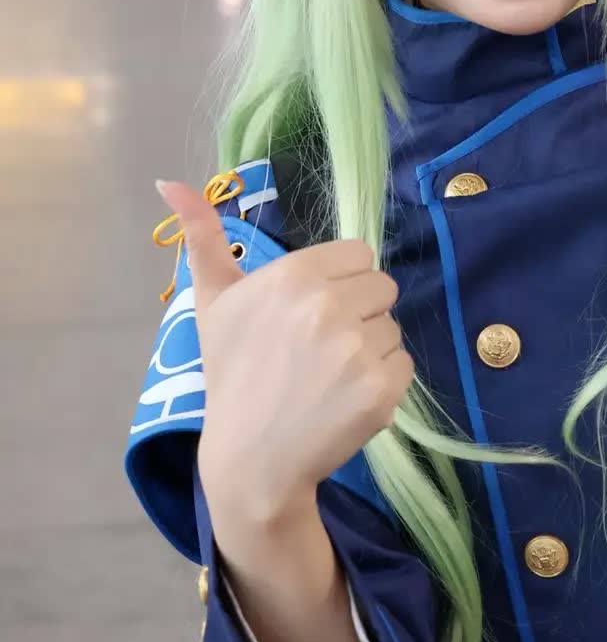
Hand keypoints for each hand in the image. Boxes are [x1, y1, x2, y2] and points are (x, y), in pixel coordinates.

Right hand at [156, 179, 412, 520]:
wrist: (250, 460)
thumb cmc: (232, 375)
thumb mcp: (212, 302)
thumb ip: (201, 236)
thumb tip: (167, 181)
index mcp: (294, 276)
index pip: (359, 254)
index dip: (340, 282)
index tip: (312, 313)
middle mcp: (329, 306)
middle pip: (381, 287)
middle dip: (358, 312)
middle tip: (319, 349)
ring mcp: (357, 349)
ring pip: (392, 327)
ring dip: (369, 349)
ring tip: (328, 378)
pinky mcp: (382, 389)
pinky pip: (403, 365)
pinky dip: (383, 383)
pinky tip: (345, 400)